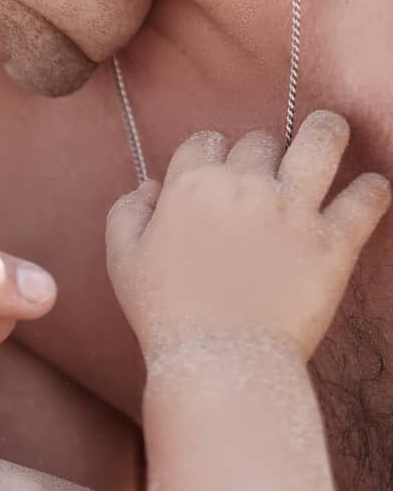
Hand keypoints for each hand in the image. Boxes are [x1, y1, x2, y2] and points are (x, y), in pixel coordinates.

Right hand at [107, 110, 389, 360]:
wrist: (218, 358)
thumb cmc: (165, 314)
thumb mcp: (123, 260)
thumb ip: (127, 212)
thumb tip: (151, 186)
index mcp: (191, 187)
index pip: (206, 141)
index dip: (212, 153)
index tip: (219, 172)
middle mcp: (245, 186)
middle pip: (261, 140)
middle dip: (263, 153)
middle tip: (268, 175)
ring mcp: (294, 210)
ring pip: (323, 140)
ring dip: (327, 131)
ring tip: (330, 134)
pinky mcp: (335, 241)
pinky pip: (368, 197)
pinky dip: (373, 190)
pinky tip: (368, 192)